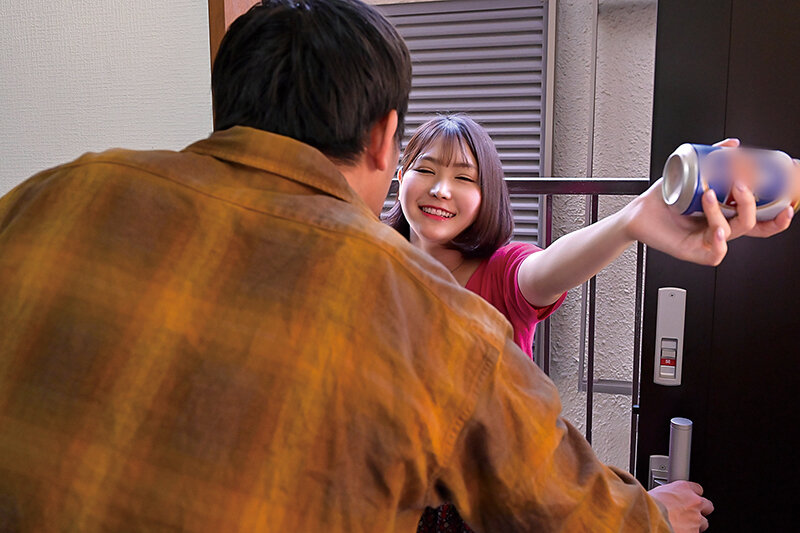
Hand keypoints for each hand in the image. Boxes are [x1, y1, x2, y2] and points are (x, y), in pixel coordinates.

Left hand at [624, 138, 793, 265]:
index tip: (787, 205)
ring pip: (732, 233)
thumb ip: (713, 158)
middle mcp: (719, 229)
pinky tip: (716, 230)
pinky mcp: (693, 252)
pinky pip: (715, 255)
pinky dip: (719, 243)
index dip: (777, 217)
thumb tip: (733, 145)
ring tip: (708, 195)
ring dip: (723, 212)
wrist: (638, 212)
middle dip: (751, 204)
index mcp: (725, 215)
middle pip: (751, 224)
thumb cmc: (665, 198)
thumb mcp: (691, 174)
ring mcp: (707, 242)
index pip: (758, 220)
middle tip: (739, 185)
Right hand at [649, 481, 712, 531]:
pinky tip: (680, 530)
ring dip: (695, 524)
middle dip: (700, 510)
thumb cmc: (648, 504)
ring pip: (703, 522)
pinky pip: (696, 532)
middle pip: (707, 505)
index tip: (688, 499)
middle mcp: (693, 501)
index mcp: (683, 488)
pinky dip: (689, 532)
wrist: (649, 519)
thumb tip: (667, 498)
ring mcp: (696, 518)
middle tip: (689, 514)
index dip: (693, 495)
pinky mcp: (695, 532)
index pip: (697, 488)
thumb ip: (669, 494)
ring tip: (682, 525)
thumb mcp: (657, 493)